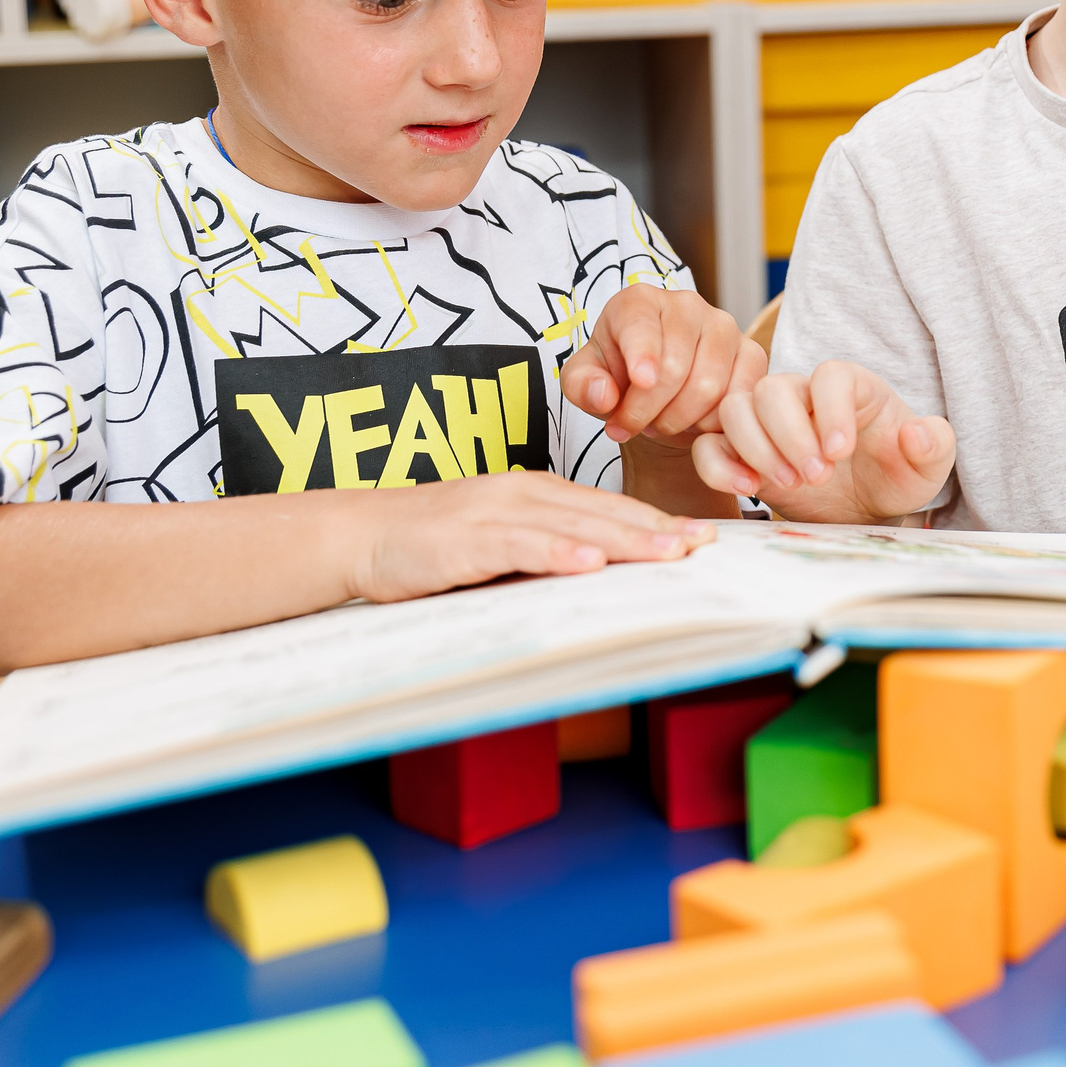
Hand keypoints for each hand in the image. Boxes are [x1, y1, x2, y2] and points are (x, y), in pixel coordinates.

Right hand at [346, 470, 714, 604]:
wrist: (361, 534)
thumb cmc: (434, 543)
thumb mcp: (502, 541)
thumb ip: (547, 550)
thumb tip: (603, 574)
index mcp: (536, 492)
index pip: (608, 507)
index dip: (656, 521)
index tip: (701, 537)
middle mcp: (523, 494)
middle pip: (603, 512)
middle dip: (658, 530)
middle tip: (704, 545)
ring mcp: (495, 513)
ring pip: (572, 524)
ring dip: (625, 540)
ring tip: (668, 554)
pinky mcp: (466, 539)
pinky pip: (520, 545)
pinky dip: (557, 552)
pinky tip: (589, 563)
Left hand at [561, 284, 764, 446]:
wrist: (659, 390)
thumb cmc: (619, 379)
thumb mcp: (584, 382)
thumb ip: (581, 386)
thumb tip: (603, 395)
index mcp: (639, 302)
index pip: (642, 328)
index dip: (642, 357)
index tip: (640, 382)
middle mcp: (685, 305)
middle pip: (674, 368)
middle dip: (648, 411)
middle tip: (633, 424)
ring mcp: (724, 327)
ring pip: (708, 387)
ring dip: (678, 420)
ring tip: (660, 421)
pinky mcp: (752, 353)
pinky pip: (737, 398)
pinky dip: (712, 423)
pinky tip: (693, 422)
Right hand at [693, 360, 953, 524]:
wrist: (866, 504)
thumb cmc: (895, 473)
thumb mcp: (927, 465)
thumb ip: (934, 445)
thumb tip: (918, 433)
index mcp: (849, 386)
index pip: (830, 375)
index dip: (830, 410)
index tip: (841, 451)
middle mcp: (802, 395)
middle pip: (773, 388)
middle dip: (789, 435)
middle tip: (817, 476)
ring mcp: (767, 421)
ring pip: (735, 409)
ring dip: (755, 448)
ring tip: (790, 485)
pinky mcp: (742, 451)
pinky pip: (710, 444)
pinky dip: (719, 465)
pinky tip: (748, 489)